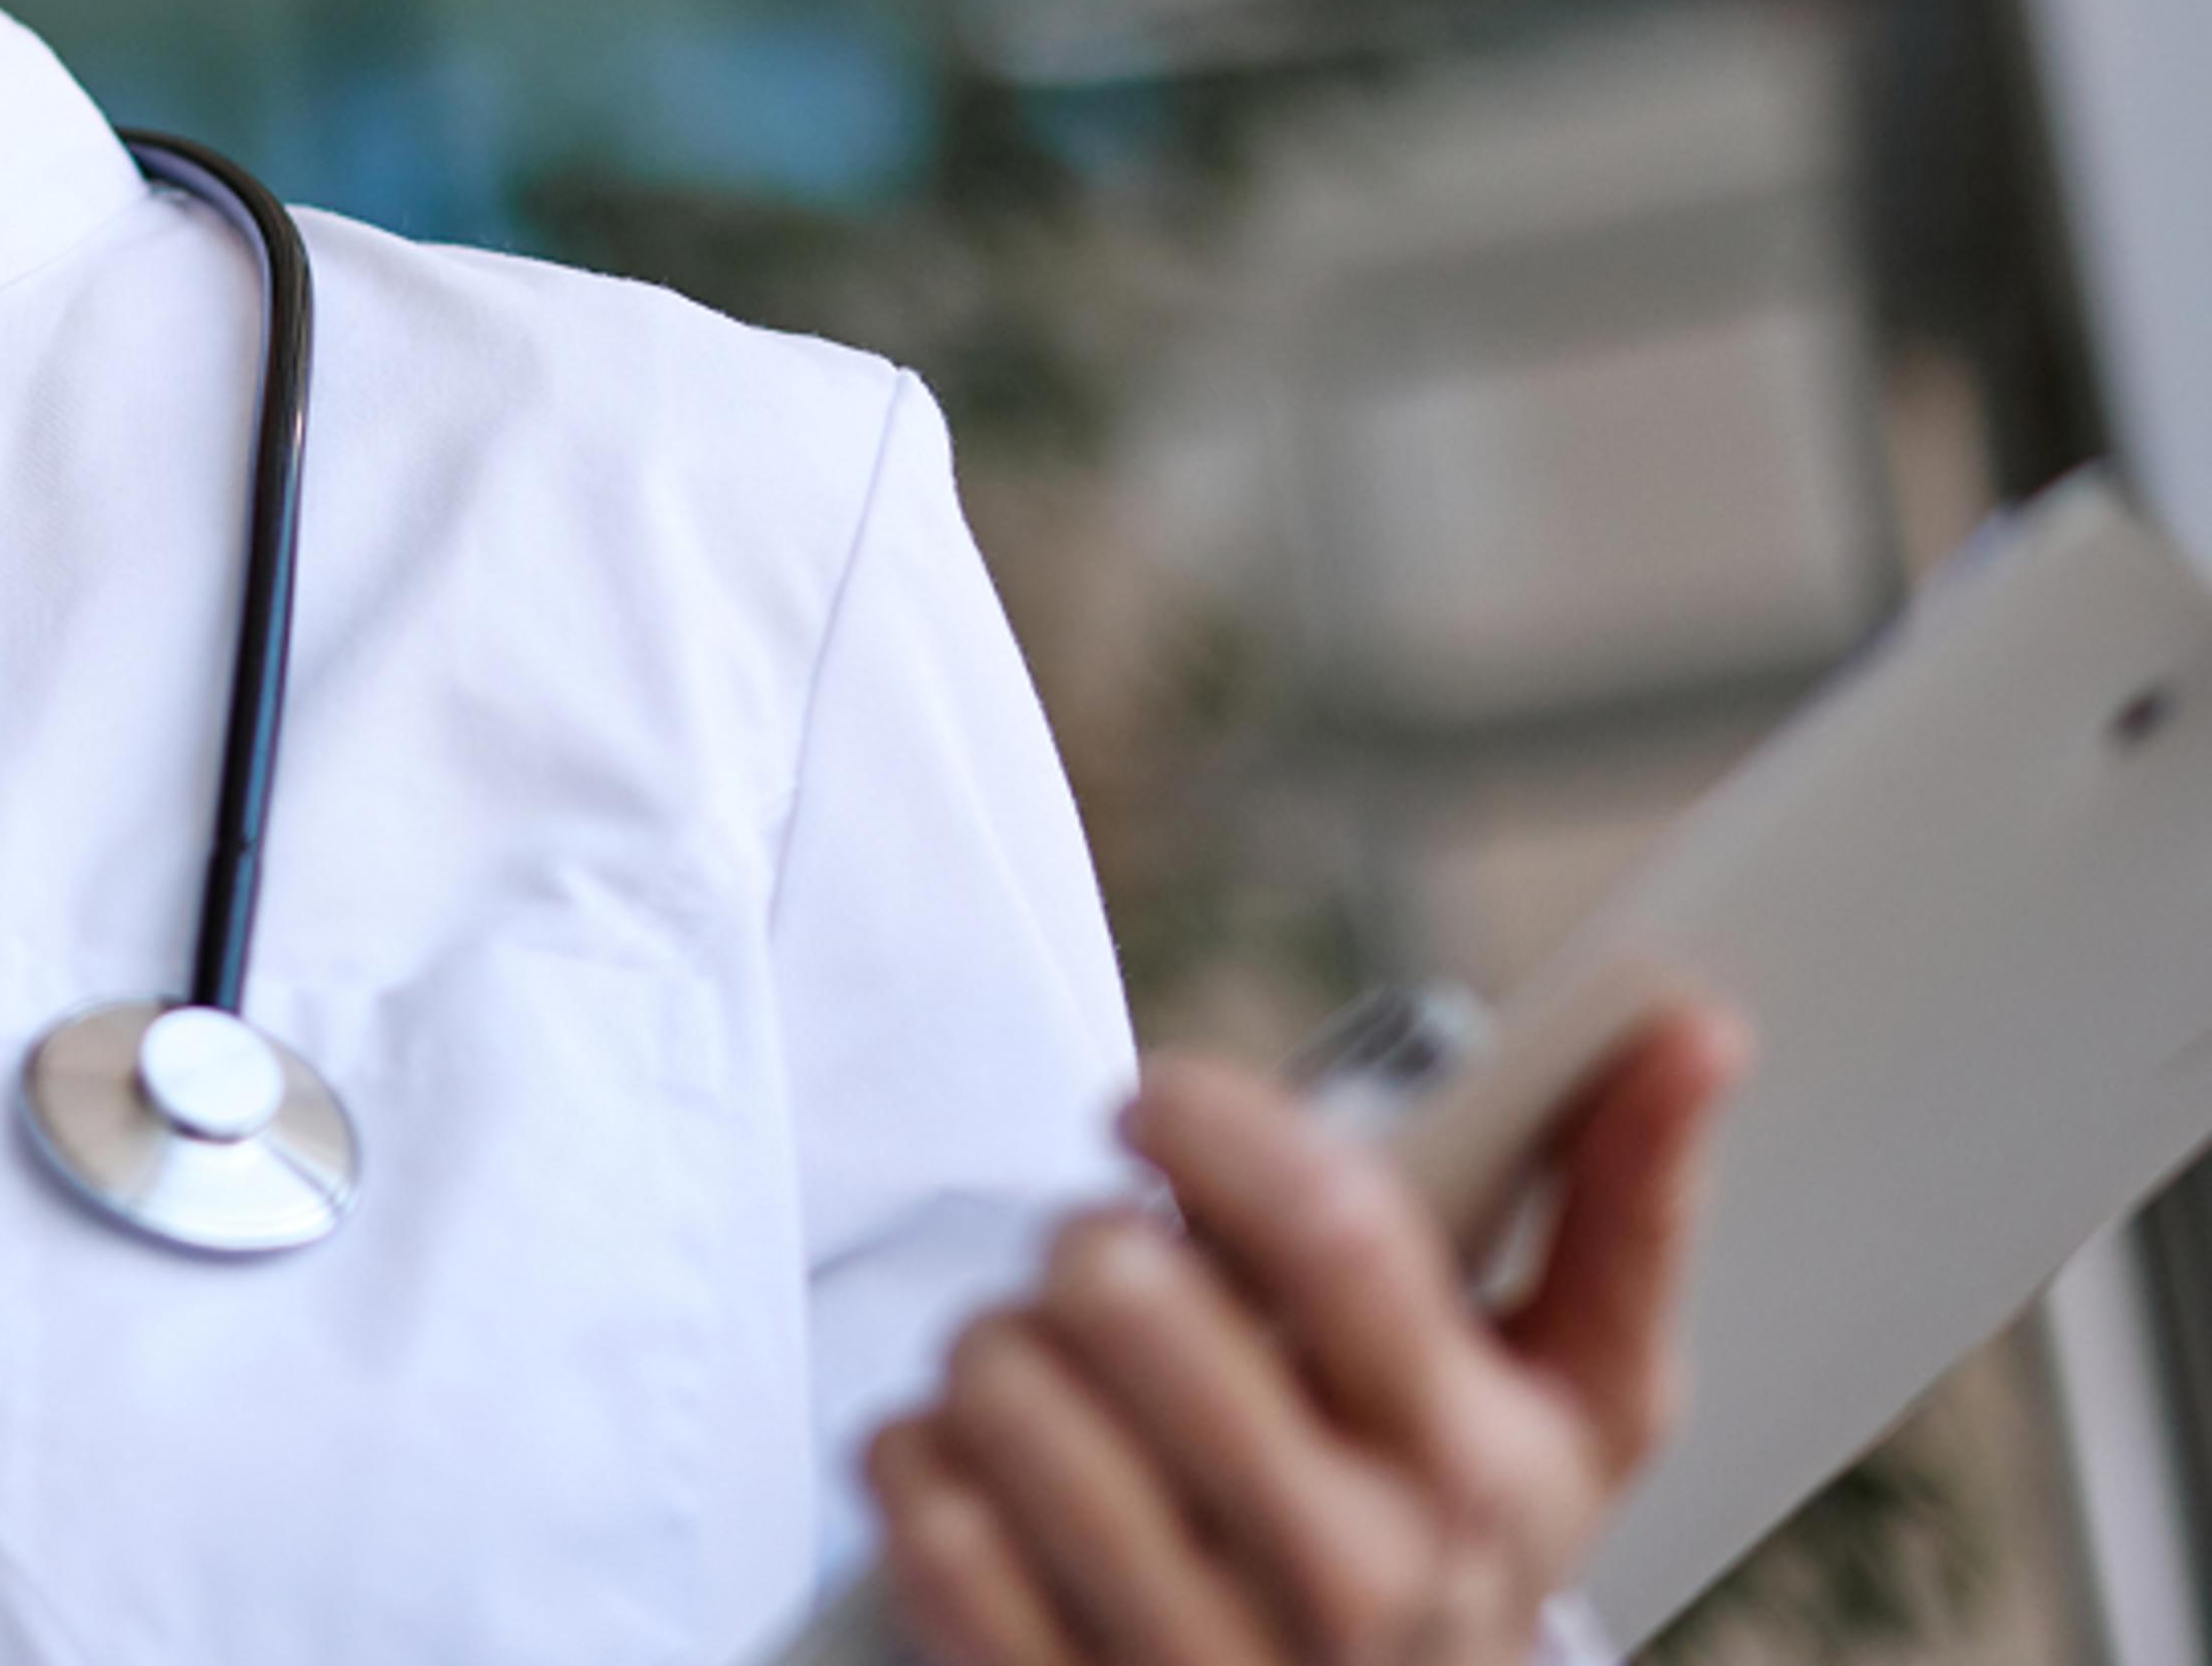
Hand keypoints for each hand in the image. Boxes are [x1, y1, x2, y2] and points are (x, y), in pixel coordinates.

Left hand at [864, 1006, 1747, 1665]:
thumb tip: (1692, 1022)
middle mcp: (1358, 1588)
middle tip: (1097, 1262)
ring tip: (1043, 1374)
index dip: (1219, 1129)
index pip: (1337, 1235)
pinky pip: (933, 1527)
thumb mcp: (1574, 1390)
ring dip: (993, 1347)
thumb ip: (1623, 1198)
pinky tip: (974, 1469)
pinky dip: (919, 1462)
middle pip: (1136, 1306)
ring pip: (1010, 1399)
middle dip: (1085, 1240)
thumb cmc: (1450, 1523)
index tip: (1154, 1103)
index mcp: (1483, 1471)